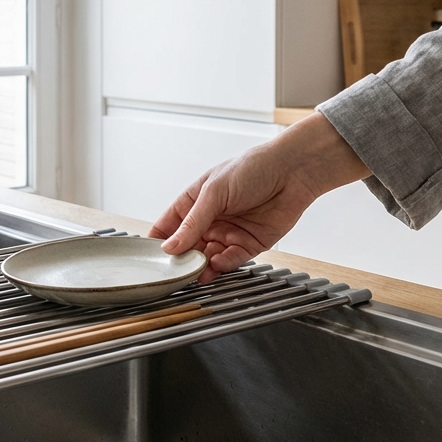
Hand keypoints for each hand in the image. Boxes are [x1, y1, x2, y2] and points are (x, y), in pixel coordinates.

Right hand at [149, 113, 369, 283]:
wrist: (292, 172)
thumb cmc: (252, 169)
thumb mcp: (214, 192)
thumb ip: (193, 222)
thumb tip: (170, 247)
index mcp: (195, 202)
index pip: (168, 226)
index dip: (158, 243)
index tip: (149, 259)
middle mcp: (209, 220)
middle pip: (186, 248)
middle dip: (180, 260)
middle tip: (173, 271)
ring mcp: (228, 233)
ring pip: (207, 258)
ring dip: (200, 266)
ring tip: (195, 272)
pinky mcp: (248, 245)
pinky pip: (230, 261)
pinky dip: (222, 266)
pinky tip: (216, 265)